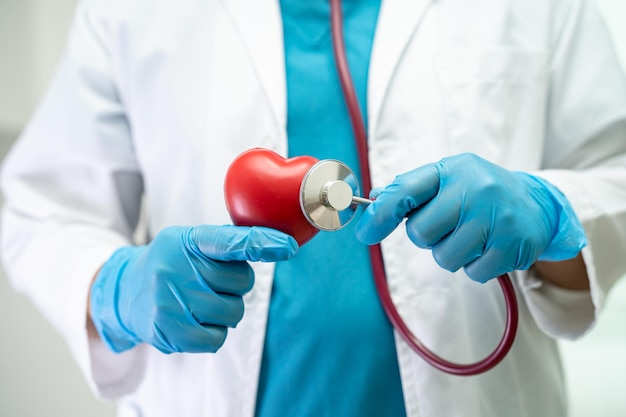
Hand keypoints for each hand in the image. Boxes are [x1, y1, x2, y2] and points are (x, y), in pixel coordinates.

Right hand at [90, 225, 297, 352]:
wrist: (125, 292)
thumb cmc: (171, 264)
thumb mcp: (190, 242)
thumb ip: (228, 243)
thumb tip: (278, 245)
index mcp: (186, 241)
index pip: (229, 241)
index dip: (261, 242)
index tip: (288, 247)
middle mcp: (175, 269)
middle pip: (241, 281)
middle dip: (236, 284)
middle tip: (211, 281)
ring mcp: (170, 302)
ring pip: (234, 311)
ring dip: (226, 308)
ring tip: (200, 300)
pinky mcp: (170, 333)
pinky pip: (218, 337)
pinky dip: (214, 331)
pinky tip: (195, 319)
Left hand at [355, 153, 585, 281]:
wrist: (538, 204)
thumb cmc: (481, 192)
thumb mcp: (449, 179)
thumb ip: (412, 189)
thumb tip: (373, 200)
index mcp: (452, 170)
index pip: (406, 190)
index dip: (380, 214)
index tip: (364, 233)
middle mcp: (475, 188)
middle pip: (421, 233)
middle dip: (427, 237)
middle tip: (448, 227)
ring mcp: (496, 217)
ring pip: (444, 257)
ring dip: (452, 253)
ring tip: (472, 235)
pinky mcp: (512, 245)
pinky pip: (472, 272)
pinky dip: (475, 265)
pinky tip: (489, 246)